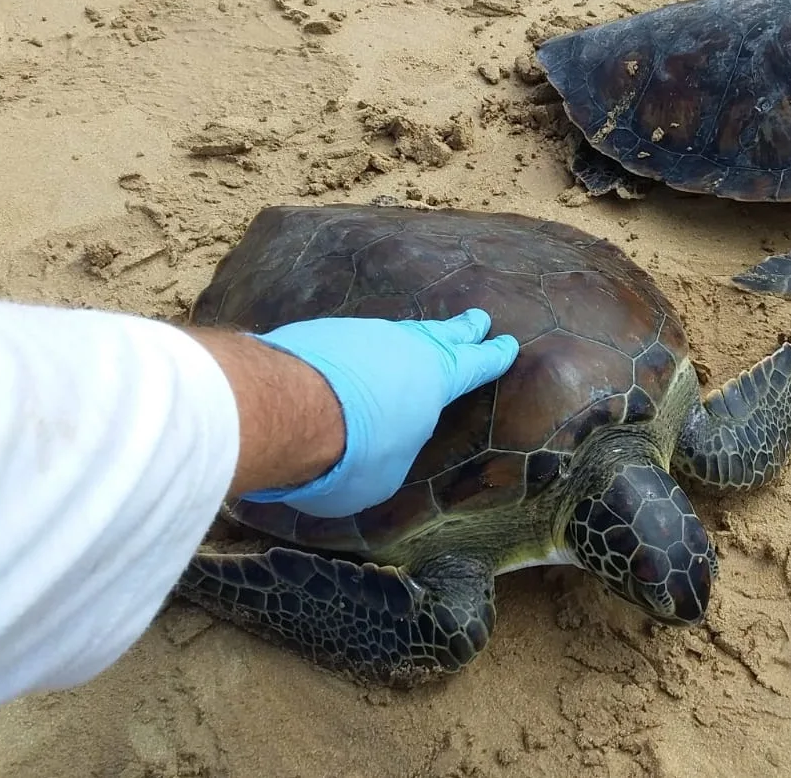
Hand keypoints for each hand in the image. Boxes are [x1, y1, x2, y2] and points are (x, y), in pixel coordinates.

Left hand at [239, 308, 518, 517]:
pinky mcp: (317, 333)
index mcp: (437, 378)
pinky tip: (352, 355)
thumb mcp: (386, 472)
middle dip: (462, 329)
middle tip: (477, 318)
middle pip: (441, 334)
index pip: (475, 365)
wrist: (285, 409)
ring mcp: (360, 333)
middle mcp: (404, 347)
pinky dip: (359, 350)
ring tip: (413, 339)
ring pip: (393, 334)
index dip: (492, 357)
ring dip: (405, 339)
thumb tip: (383, 445)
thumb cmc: (353, 454)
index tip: (506, 344)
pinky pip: (349, 341)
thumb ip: (394, 449)